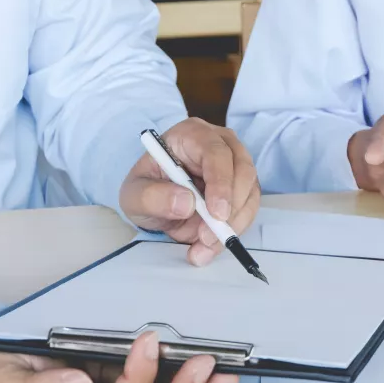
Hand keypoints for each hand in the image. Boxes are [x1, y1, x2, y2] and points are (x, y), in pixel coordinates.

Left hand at [120, 118, 259, 265]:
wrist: (155, 202)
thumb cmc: (146, 190)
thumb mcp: (133, 196)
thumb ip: (152, 197)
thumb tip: (187, 203)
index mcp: (191, 134)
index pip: (215, 152)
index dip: (220, 183)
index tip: (216, 214)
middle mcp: (220, 144)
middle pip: (242, 170)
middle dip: (230, 209)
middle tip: (208, 238)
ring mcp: (235, 165)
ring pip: (250, 193)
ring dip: (232, 225)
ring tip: (203, 247)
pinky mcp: (243, 187)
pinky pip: (248, 210)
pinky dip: (234, 231)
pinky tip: (210, 246)